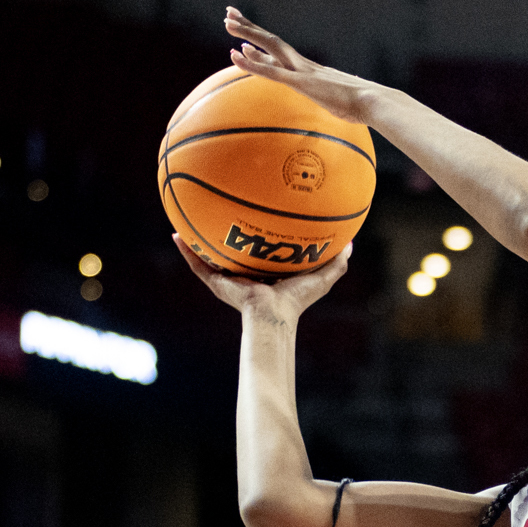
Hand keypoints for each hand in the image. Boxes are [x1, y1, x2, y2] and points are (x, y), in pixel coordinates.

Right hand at [173, 234, 350, 318]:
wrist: (273, 313)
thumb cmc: (297, 300)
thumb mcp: (321, 277)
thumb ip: (336, 261)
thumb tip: (350, 243)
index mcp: (267, 274)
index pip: (261, 253)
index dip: (259, 239)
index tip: (256, 219)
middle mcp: (246, 276)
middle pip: (233, 253)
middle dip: (226, 236)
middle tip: (221, 213)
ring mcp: (229, 280)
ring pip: (210, 257)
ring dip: (199, 241)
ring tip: (188, 220)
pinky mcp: (217, 282)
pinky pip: (198, 265)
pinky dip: (187, 252)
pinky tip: (176, 235)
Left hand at [224, 8, 379, 123]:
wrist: (374, 102)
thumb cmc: (361, 106)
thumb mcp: (338, 102)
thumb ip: (332, 98)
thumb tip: (338, 104)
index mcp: (309, 70)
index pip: (280, 51)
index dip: (260, 42)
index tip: (244, 34)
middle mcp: (303, 64)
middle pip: (272, 41)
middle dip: (249, 27)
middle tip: (229, 14)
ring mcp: (302, 71)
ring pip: (270, 47)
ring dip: (247, 34)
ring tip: (227, 23)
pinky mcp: (302, 82)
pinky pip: (272, 72)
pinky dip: (253, 63)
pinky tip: (236, 55)